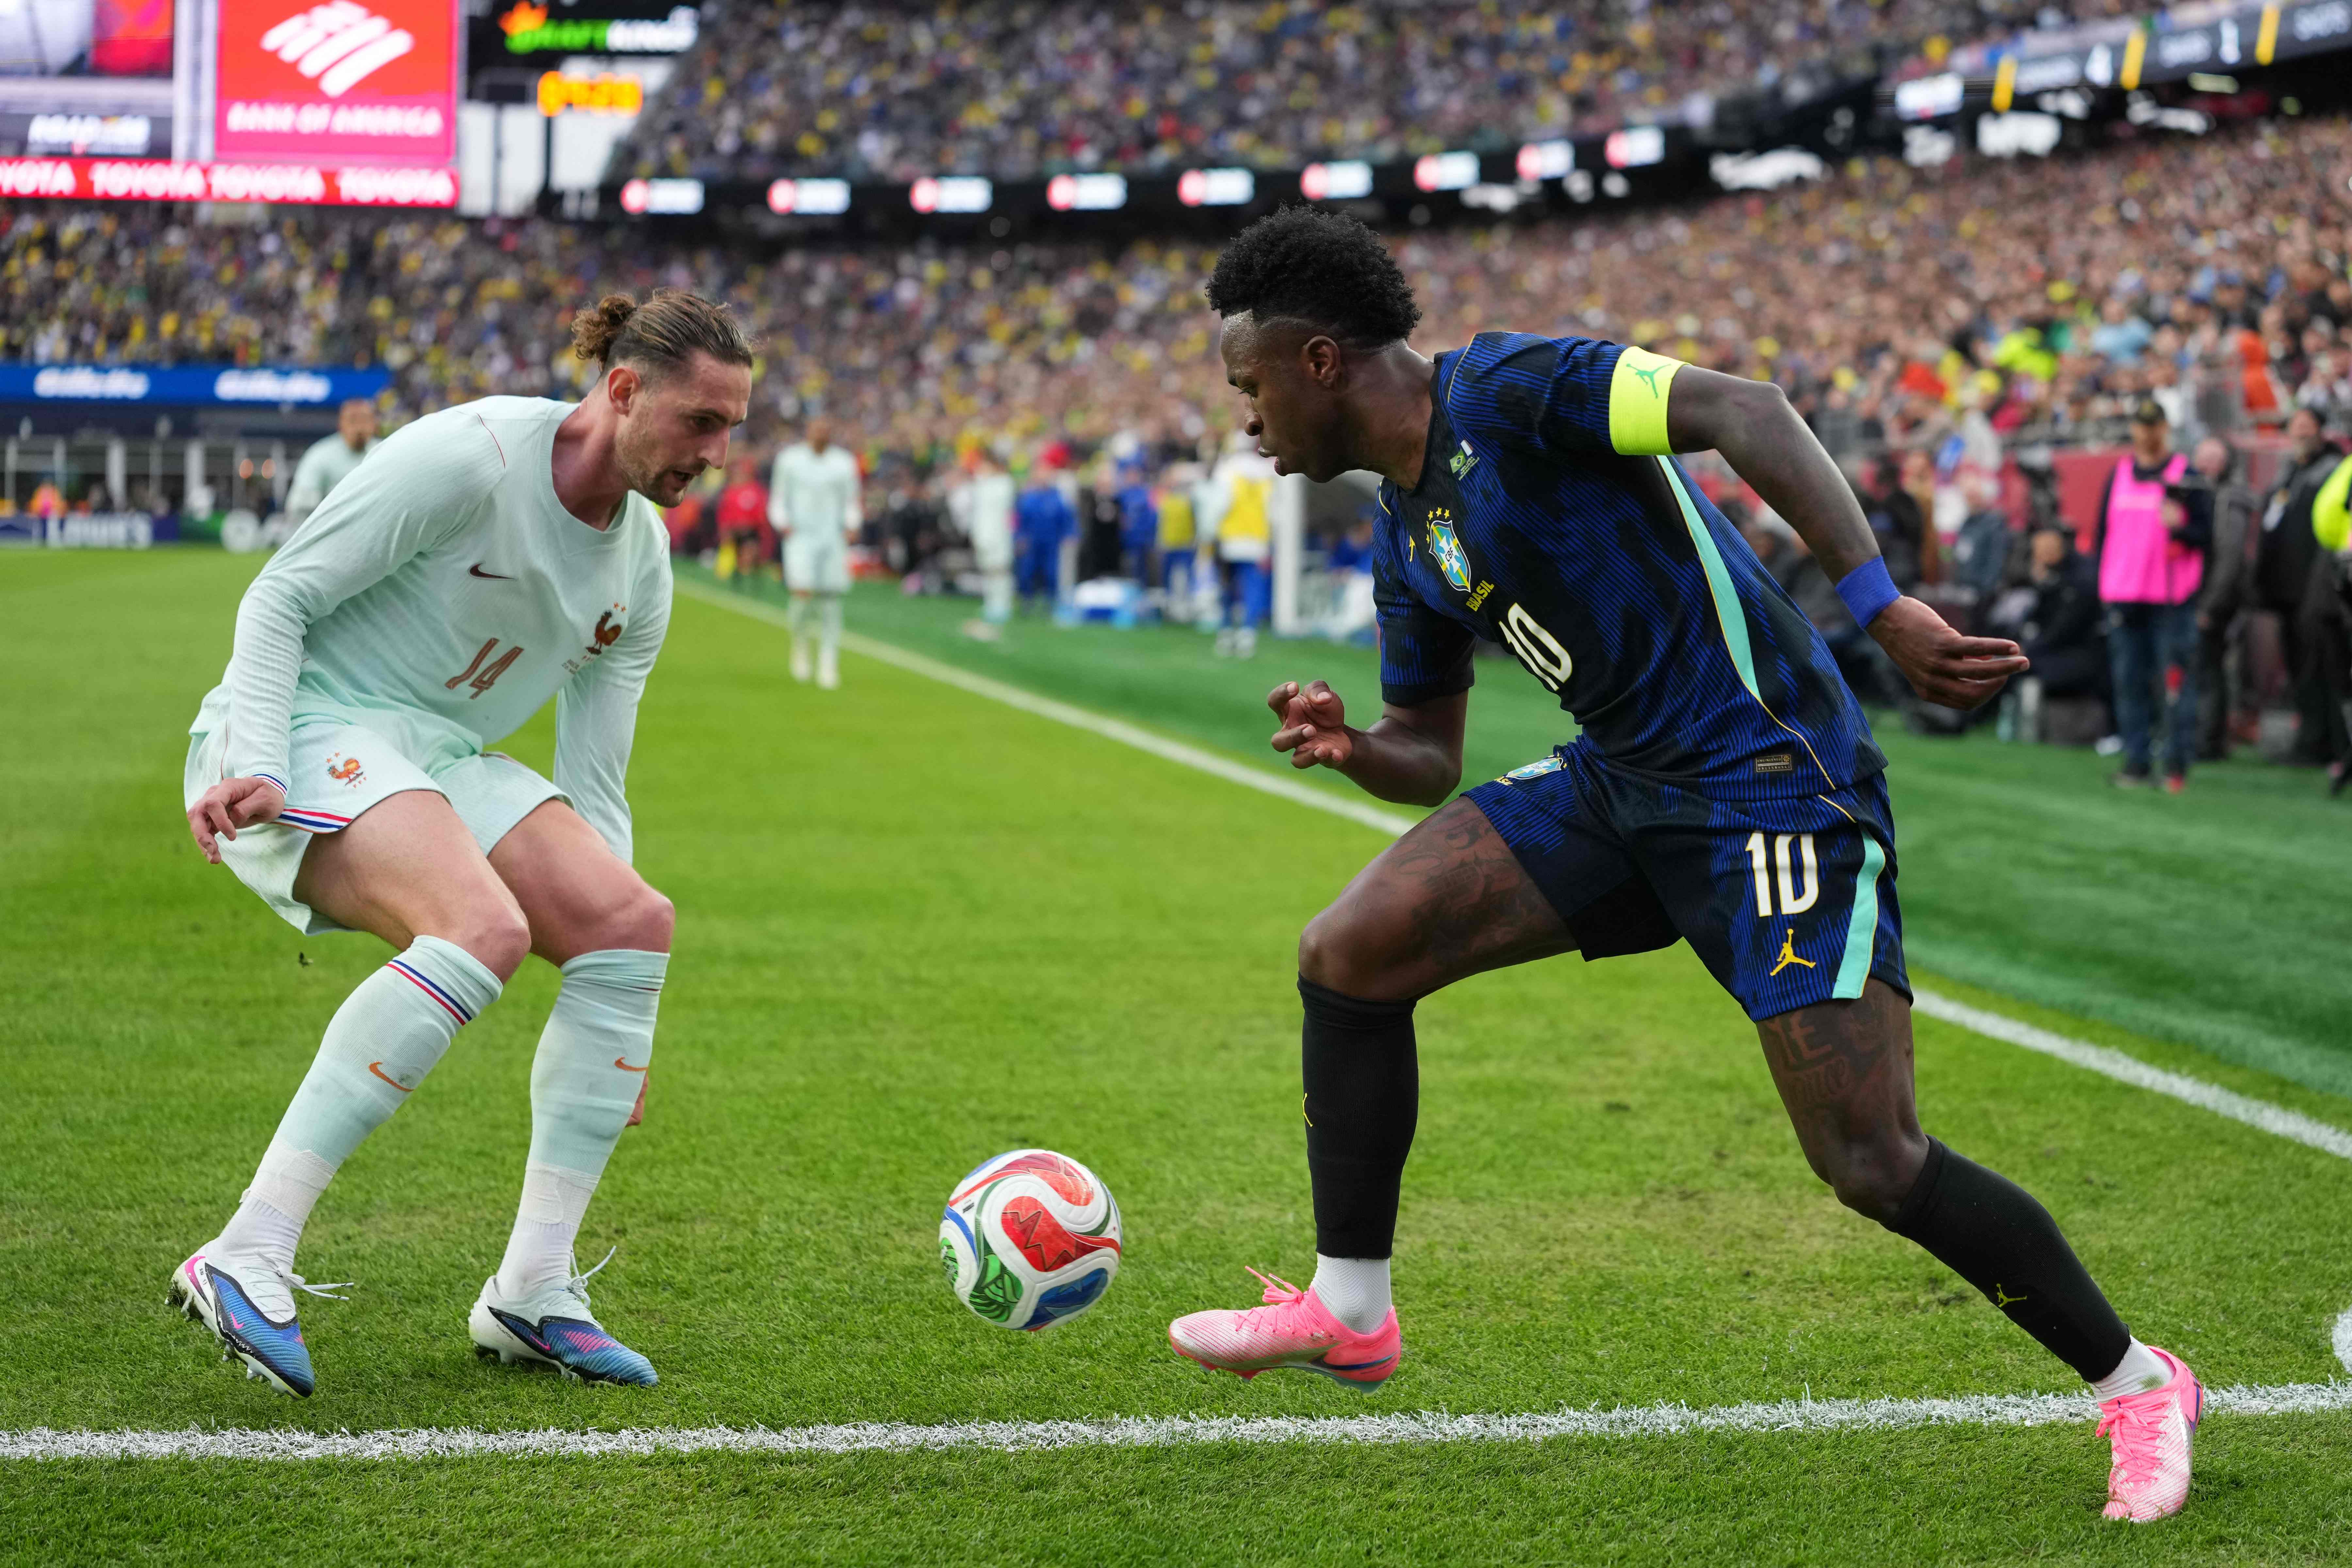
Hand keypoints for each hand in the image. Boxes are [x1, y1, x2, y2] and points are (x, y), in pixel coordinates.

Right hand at [187, 776, 285, 863]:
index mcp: (228, 787)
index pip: (213, 803)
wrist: (267, 797)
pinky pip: (203, 831)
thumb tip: (231, 818)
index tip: (233, 837)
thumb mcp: (266, 799)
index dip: (219, 821)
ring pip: (197, 824)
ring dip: (203, 843)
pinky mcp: (211, 817)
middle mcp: (214, 794)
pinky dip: (206, 844)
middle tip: (213, 851)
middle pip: (197, 813)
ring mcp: (210, 806)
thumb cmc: (268, 796)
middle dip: (202, 835)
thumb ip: (247, 807)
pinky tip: (213, 856)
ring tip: (214, 860)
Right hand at [1267, 679, 1354, 769]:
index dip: (1280, 695)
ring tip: (1322, 748)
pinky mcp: (1323, 759)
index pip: (1274, 702)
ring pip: (1296, 760)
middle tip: (1311, 729)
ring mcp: (1305, 749)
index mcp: (1288, 712)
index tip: (1295, 687)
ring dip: (1309, 755)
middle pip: (1278, 742)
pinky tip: (1337, 752)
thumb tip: (1322, 699)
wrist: (1341, 730)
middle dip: (1293, 737)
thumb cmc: (1324, 710)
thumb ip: (1319, 690)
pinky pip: (1325, 764)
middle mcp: (1291, 733)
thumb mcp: (1323, 693)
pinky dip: (1331, 758)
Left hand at [1868, 595, 2028, 709]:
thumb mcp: (1929, 661)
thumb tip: (1987, 660)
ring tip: (2023, 661)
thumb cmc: (1909, 638)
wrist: (1885, 618)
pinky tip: (2012, 646)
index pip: (1967, 702)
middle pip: (1976, 693)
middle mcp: (1932, 681)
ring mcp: (1937, 663)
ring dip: (2006, 667)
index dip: (1988, 693)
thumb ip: (1955, 666)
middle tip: (2017, 670)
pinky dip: (1998, 648)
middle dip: (2001, 684)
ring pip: (1980, 672)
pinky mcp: (1942, 643)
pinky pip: (1977, 649)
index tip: (2000, 680)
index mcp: (1929, 690)